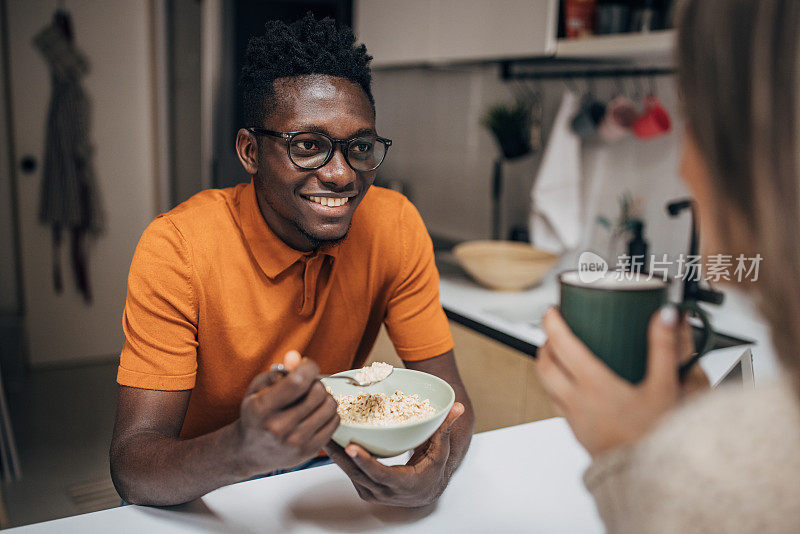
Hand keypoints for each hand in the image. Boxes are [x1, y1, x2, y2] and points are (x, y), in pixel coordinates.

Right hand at [235, 350, 338, 476]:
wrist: (250, 452)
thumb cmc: (256, 414)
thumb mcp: (259, 388)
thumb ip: (279, 370)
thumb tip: (297, 358)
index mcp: (261, 408)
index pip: (298, 381)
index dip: (308, 367)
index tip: (307, 366)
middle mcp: (279, 427)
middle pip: (318, 392)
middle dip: (315, 383)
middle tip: (307, 386)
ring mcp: (296, 442)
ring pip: (330, 406)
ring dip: (325, 397)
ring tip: (312, 399)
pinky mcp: (310, 450)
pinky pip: (335, 421)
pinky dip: (329, 412)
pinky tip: (316, 413)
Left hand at [325, 403, 464, 506]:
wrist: (425, 492)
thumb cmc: (432, 469)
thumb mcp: (441, 450)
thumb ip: (445, 428)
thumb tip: (457, 407)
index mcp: (404, 484)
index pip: (380, 474)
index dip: (365, 461)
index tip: (350, 447)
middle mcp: (384, 492)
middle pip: (357, 473)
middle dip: (340, 454)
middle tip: (328, 433)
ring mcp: (371, 492)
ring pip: (348, 473)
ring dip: (334, 455)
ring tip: (323, 433)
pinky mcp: (363, 488)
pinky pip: (348, 472)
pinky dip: (339, 458)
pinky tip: (330, 441)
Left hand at [536, 306, 708, 457]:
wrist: (651, 479)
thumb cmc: (657, 437)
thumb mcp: (666, 388)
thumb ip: (665, 348)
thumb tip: (664, 317)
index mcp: (594, 385)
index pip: (562, 345)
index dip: (553, 323)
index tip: (552, 311)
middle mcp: (577, 400)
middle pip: (545, 364)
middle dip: (545, 342)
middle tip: (554, 329)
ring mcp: (574, 417)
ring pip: (546, 384)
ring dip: (548, 364)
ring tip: (560, 352)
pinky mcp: (577, 431)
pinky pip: (556, 403)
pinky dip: (557, 387)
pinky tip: (574, 385)